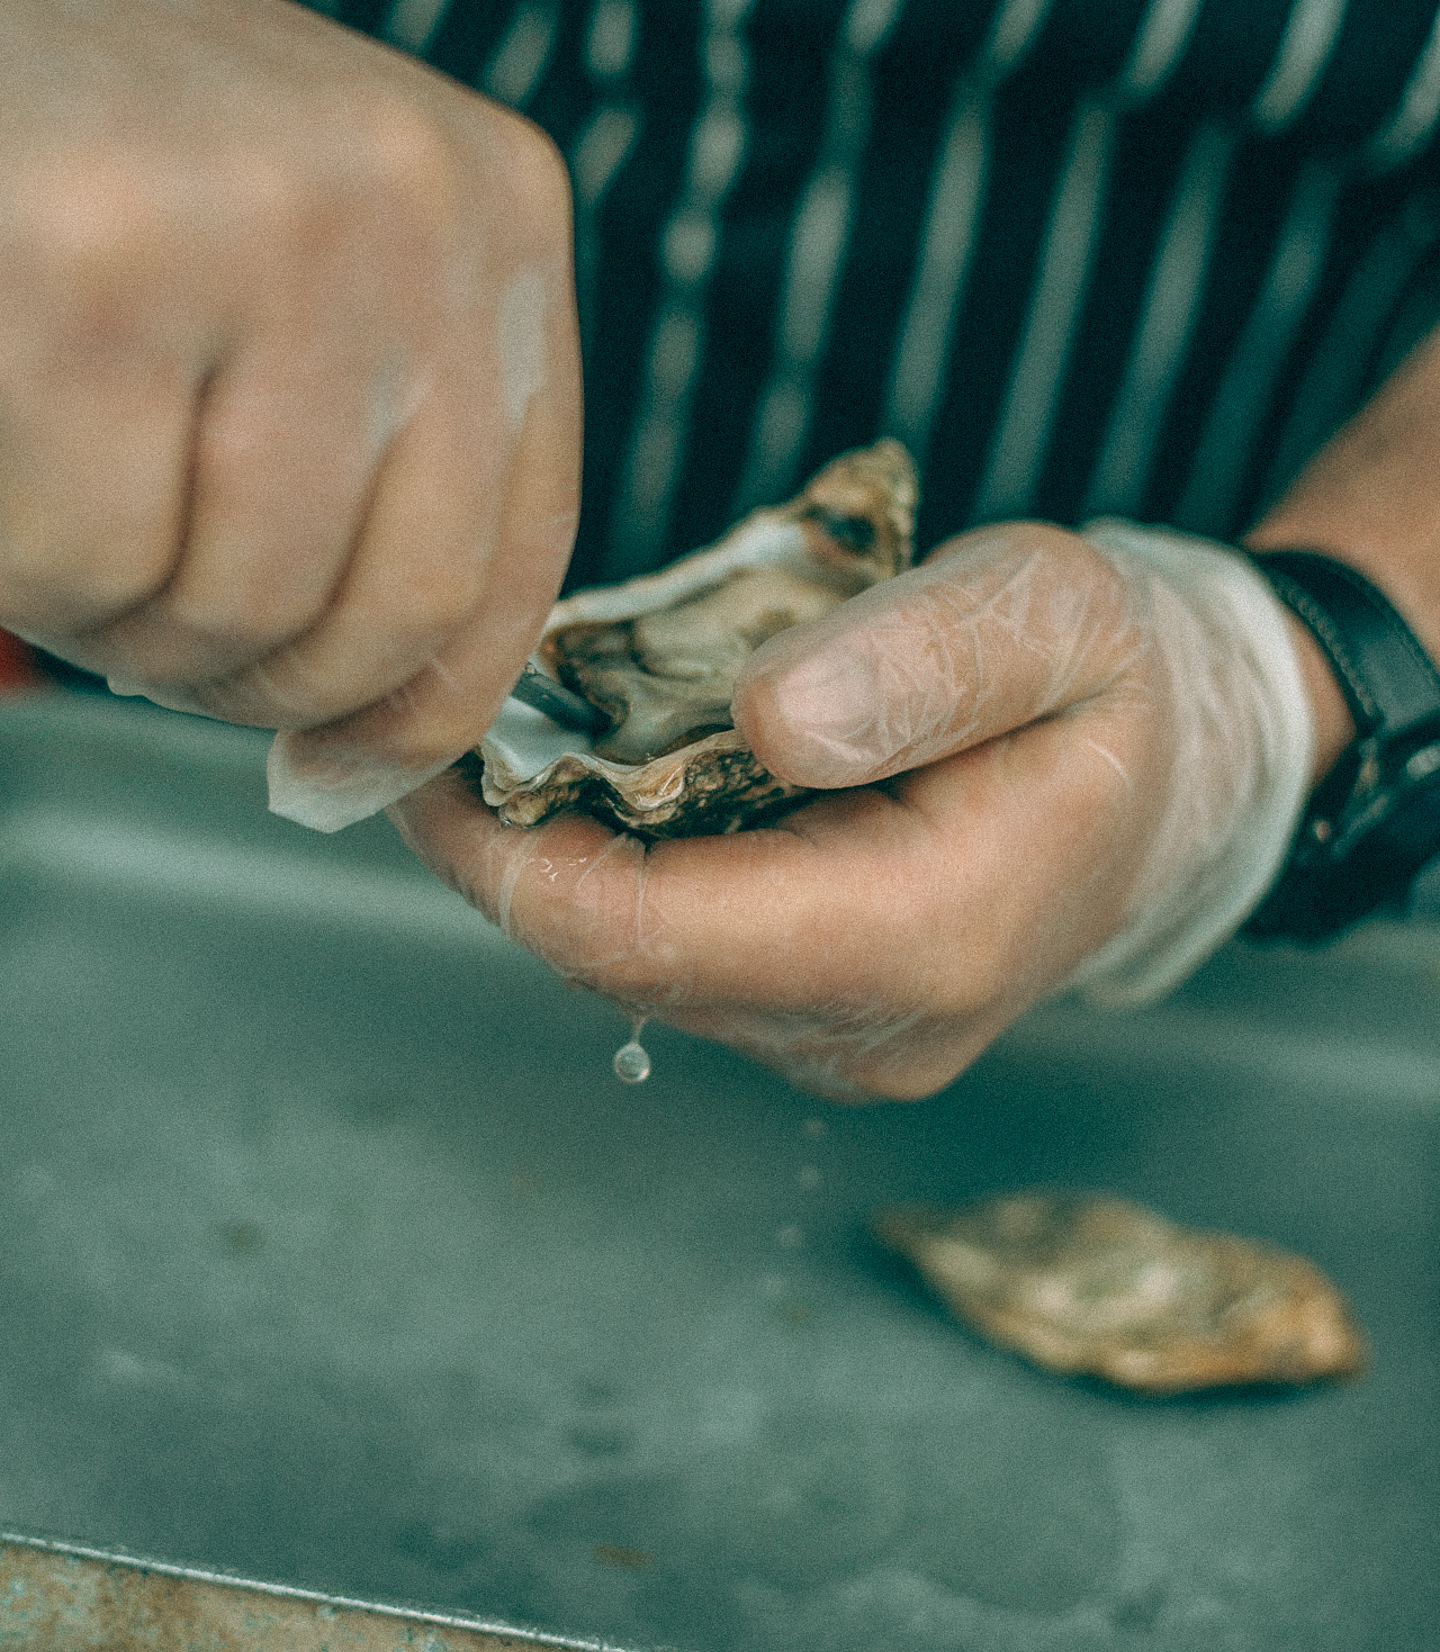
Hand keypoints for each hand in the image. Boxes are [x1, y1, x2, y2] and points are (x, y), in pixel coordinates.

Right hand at [0, 0, 579, 826]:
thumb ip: (397, 467)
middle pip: (385, 609)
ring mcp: (262, 222)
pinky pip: (83, 558)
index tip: (341, 771)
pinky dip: (35, 575)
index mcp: (499, 224)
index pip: (517, 555)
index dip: (427, 710)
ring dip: (131, 630)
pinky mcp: (90, 257)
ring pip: (230, 603)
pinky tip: (27, 474)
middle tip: (166, 649)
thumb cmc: (155, 186)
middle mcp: (413, 208)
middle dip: (257, 684)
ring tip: (83, 527)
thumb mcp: (339, 291)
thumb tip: (376, 755)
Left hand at [391, 521, 1312, 1099]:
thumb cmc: (1104, 677)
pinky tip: (608, 785)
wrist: (1165, 774)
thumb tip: (765, 725)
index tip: (427, 750)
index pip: (643, 934)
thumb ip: (918, 661)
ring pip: (632, 967)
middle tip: (448, 721)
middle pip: (615, 961)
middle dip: (512, 848)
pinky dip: (614, 875)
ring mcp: (840, 1041)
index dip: (505, 851)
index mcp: (927, 935)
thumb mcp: (1048, 611)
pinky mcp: (817, 1025)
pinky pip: (675, 961)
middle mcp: (871, 1026)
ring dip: (556, 860)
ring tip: (520, 737)